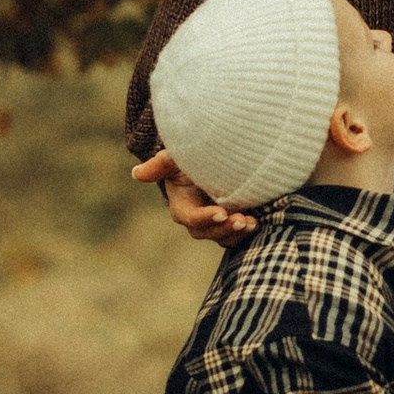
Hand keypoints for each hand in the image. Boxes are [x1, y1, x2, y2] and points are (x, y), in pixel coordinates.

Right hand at [131, 149, 254, 242]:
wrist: (210, 159)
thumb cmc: (188, 156)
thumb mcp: (174, 157)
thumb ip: (159, 164)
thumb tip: (136, 173)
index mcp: (181, 205)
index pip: (191, 217)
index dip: (204, 217)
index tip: (221, 211)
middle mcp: (197, 218)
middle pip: (208, 232)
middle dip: (223, 228)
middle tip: (241, 220)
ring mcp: (214, 222)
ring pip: (223, 237)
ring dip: (236, 233)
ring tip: (252, 222)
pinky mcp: (229, 221)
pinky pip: (235, 234)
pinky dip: (245, 232)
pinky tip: (257, 221)